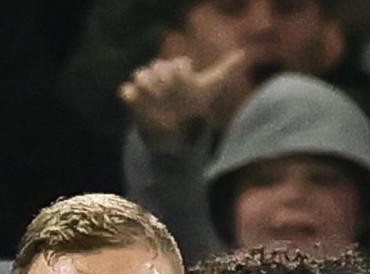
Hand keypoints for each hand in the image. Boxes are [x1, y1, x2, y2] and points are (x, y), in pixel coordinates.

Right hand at [118, 49, 248, 144]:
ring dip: (146, 80)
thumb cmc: (193, 100)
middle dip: (163, 75)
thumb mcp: (211, 85)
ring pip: (140, 74)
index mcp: (177, 69)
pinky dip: (128, 93)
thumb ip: (226, 69)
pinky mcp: (135, 99)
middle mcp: (161, 74)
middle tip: (169, 89)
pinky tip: (135, 99)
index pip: (178, 64)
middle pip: (158, 66)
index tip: (186, 81)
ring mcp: (147, 86)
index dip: (181, 70)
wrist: (176, 123)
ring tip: (155, 94)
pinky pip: (125, 91)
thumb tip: (244, 54)